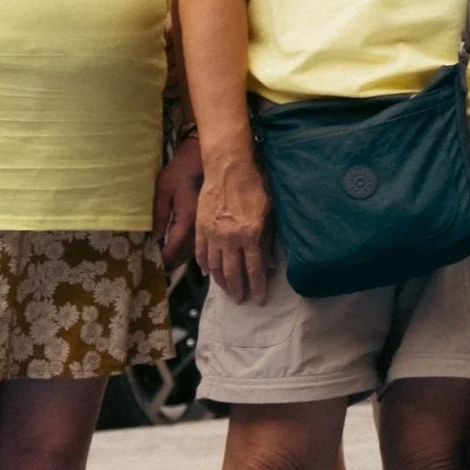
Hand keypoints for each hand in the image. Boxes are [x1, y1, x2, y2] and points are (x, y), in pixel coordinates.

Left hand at [154, 136, 203, 270]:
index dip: (161, 261)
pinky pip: (202, 244)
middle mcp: (201, 228)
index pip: (173, 250)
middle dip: (171, 264)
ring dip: (182, 260)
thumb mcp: (164, 190)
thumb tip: (153, 240)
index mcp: (187, 220)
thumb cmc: (182, 170)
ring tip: (167, 263)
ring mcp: (209, 226)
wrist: (209, 157)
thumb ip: (158, 216)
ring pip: (196, 253)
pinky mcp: (212, 222)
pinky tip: (182, 251)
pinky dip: (191, 251)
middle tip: (156, 269)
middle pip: (185, 256)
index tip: (149, 267)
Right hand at [195, 153, 271, 304]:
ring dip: (221, 281)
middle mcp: (231, 238)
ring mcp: (213, 234)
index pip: (254, 268)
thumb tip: (269, 265)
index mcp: (251, 234)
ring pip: (215, 266)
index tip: (259, 299)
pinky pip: (202, 253)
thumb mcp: (269, 212)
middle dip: (238, 289)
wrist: (229, 168)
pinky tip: (208, 273)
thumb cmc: (254, 186)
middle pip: (233, 272)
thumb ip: (267, 240)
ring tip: (227, 291)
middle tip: (240, 300)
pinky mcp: (201, 228)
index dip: (257, 286)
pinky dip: (205, 265)